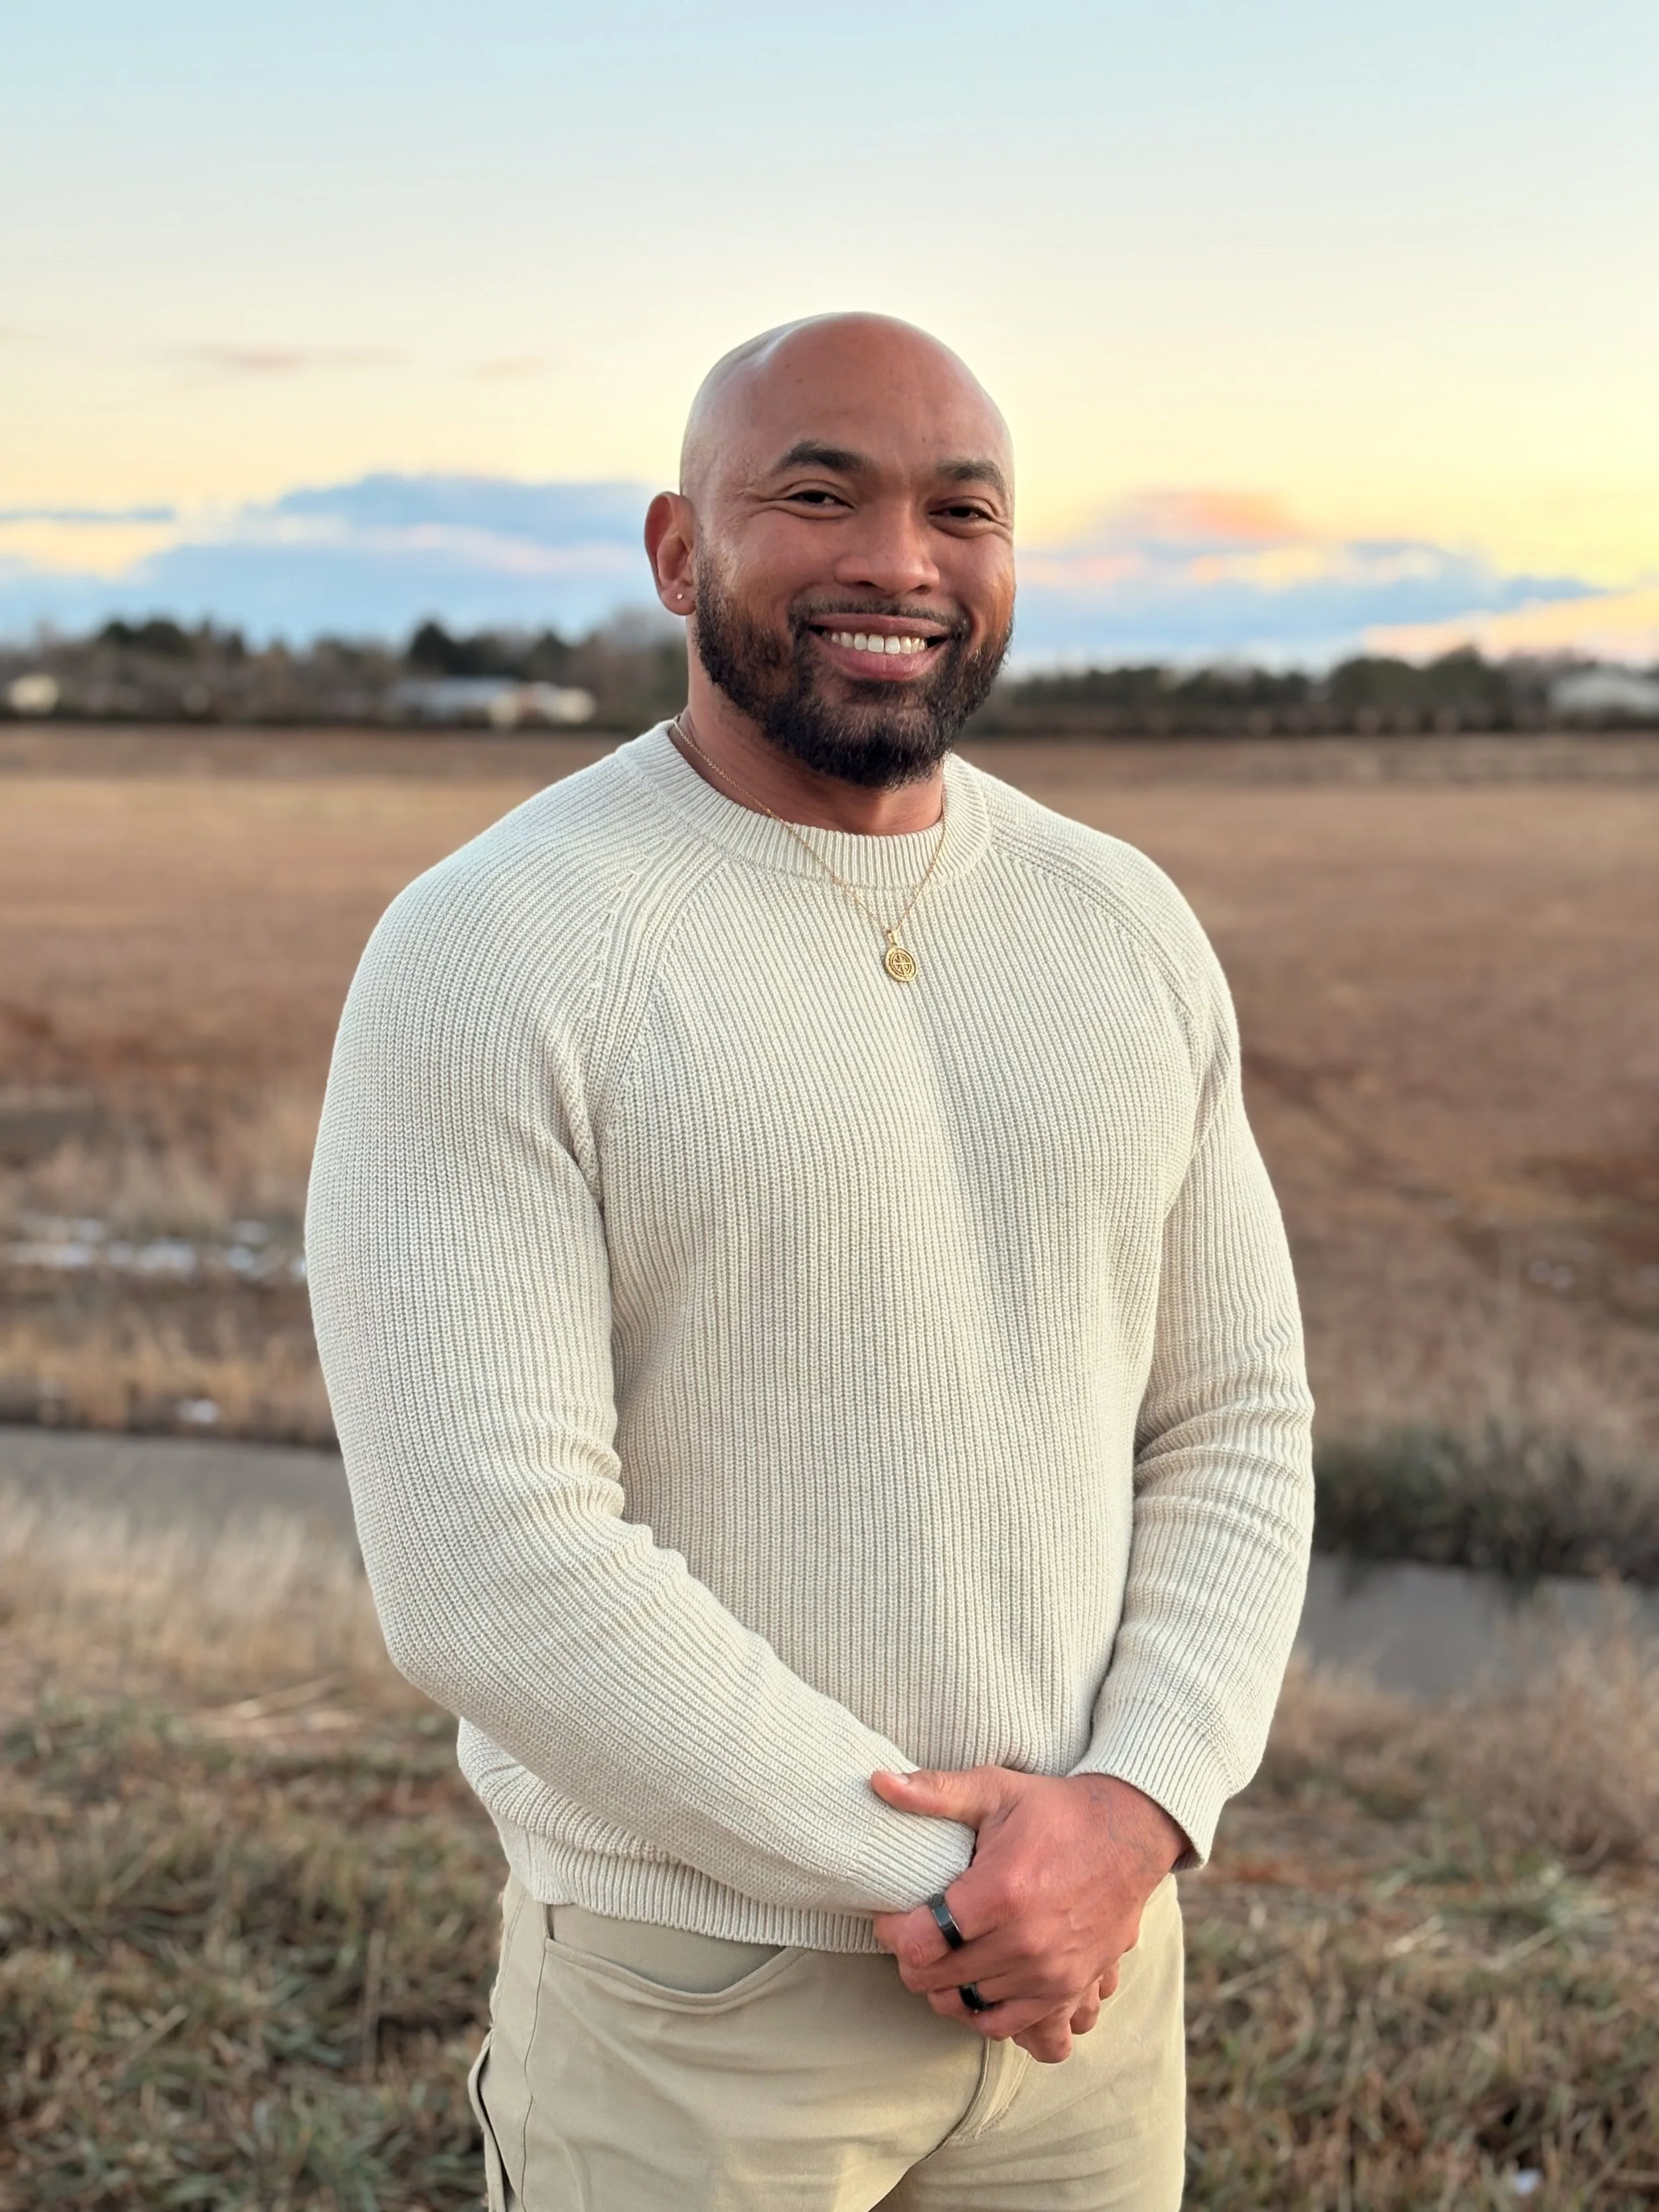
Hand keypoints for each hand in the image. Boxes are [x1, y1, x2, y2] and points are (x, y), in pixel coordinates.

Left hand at [869, 1766, 1184, 2054]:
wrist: (1129, 1835)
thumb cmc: (1055, 1810)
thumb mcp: (995, 1789)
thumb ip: (934, 1790)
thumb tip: (876, 1782)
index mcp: (1000, 1893)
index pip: (917, 1943)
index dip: (892, 1931)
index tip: (893, 1914)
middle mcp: (1025, 1943)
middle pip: (935, 1980)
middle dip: (913, 1958)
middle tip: (917, 1930)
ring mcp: (1050, 1975)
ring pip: (967, 2007)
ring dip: (945, 1985)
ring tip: (944, 1954)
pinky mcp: (1069, 1991)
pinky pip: (1012, 2029)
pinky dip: (986, 2015)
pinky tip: (977, 1985)